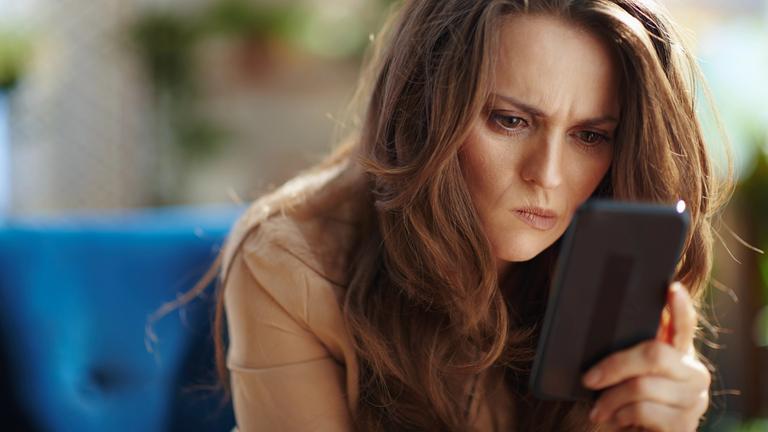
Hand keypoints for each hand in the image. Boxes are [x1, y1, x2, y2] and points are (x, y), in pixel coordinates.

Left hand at [581, 282, 710, 430]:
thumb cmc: (624, 402)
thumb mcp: (624, 374)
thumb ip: (624, 350)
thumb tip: (595, 321)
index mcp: (679, 353)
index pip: (685, 324)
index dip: (680, 307)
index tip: (672, 288)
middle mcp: (693, 373)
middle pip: (655, 353)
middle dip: (614, 366)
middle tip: (588, 379)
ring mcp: (694, 400)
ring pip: (643, 386)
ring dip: (610, 399)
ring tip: (598, 409)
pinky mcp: (685, 426)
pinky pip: (644, 411)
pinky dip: (621, 415)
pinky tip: (616, 420)